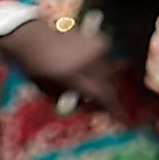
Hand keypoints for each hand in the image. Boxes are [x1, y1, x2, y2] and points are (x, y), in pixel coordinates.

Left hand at [1, 14, 122, 100]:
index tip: (124, 122)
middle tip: (96, 100)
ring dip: (103, 80)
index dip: (115, 110)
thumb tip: (96, 108)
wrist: (34, 38)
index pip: (103, 95)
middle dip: (106, 96)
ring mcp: (97, 48)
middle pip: (110, 85)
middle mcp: (89, 61)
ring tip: (86, 79)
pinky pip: (108, 60)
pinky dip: (101, 65)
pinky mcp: (101, 40)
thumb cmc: (36, 68)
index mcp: (73, 75)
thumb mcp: (49, 91)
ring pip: (111, 72)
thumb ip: (74, 101)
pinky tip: (86, 64)